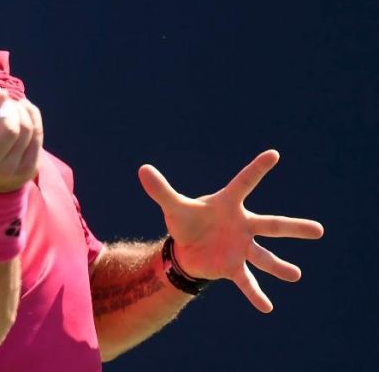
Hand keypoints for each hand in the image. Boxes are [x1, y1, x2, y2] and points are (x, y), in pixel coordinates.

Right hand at [0, 87, 42, 192]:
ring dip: (20, 110)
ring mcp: (9, 173)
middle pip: (10, 131)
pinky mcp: (28, 170)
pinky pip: (37, 133)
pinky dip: (31, 115)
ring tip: (10, 107)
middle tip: (2, 106)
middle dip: (8, 110)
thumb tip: (3, 95)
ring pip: (27, 129)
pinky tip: (22, 112)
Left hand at [138, 149, 323, 311]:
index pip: (244, 182)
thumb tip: (142, 169)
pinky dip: (255, 295)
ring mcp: (241, 247)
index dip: (257, 169)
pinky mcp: (233, 267)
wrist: (186, 248)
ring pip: (264, 257)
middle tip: (318, 230)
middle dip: (294, 228)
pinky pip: (247, 281)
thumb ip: (161, 190)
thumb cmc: (187, 220)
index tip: (273, 154)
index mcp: (229, 204)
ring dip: (279, 267)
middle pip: (271, 225)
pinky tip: (267, 308)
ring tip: (295, 275)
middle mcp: (242, 225)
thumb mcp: (173, 206)